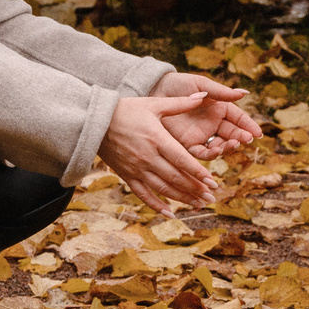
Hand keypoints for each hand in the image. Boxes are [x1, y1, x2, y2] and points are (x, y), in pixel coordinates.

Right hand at [99, 91, 219, 213]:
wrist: (95, 122)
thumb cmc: (126, 110)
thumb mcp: (154, 104)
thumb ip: (180, 103)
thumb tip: (204, 95)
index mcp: (157, 139)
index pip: (182, 160)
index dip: (198, 172)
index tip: (212, 181)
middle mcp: (148, 157)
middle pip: (176, 177)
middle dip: (195, 188)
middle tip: (211, 196)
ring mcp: (137, 169)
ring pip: (163, 188)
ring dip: (182, 198)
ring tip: (199, 204)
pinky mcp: (127, 176)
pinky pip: (143, 194)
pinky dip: (157, 206)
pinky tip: (170, 213)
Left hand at [152, 71, 262, 160]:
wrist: (155, 92)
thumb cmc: (179, 85)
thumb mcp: (202, 86)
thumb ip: (221, 92)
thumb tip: (245, 93)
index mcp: (219, 108)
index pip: (238, 119)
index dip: (248, 126)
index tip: (258, 133)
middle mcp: (213, 124)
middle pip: (232, 134)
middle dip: (240, 138)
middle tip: (246, 139)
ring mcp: (201, 135)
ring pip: (220, 146)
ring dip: (228, 147)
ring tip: (233, 143)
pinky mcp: (187, 145)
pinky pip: (202, 154)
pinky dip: (211, 155)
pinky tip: (217, 151)